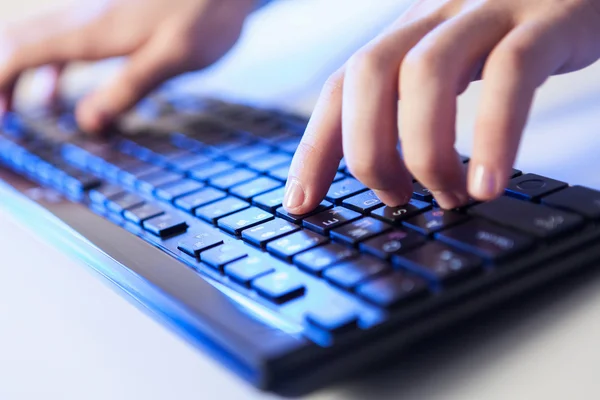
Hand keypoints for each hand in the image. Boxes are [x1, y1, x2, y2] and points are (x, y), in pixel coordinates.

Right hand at [0, 0, 254, 131]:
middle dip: (5, 78)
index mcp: (94, 30)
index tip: (1, 117)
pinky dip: (55, 62)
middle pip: (22, 40)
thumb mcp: (171, 59)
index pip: (22, 52)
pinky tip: (65, 82)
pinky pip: (67, 35)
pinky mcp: (111, 11)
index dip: (0, 84)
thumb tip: (88, 123)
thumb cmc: (206, 13)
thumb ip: (128, 89)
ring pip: (43, 37)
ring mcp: (96, 9)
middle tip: (7, 115)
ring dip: (29, 71)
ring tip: (33, 106)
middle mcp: (86, 14)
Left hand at [285, 0, 599, 211]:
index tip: (300, 203)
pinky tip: (488, 184)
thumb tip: (388, 178)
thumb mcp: (453, 66)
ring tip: (446, 196)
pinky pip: (510, 74)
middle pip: (368, 75)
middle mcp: (435, 16)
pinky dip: (493, 135)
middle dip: (368, 151)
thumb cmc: (515, 35)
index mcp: (407, 33)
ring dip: (426, 151)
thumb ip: (415, 108)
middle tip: (395, 198)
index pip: (339, 88)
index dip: (314, 148)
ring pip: (427, 74)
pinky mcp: (545, 20)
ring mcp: (488, 11)